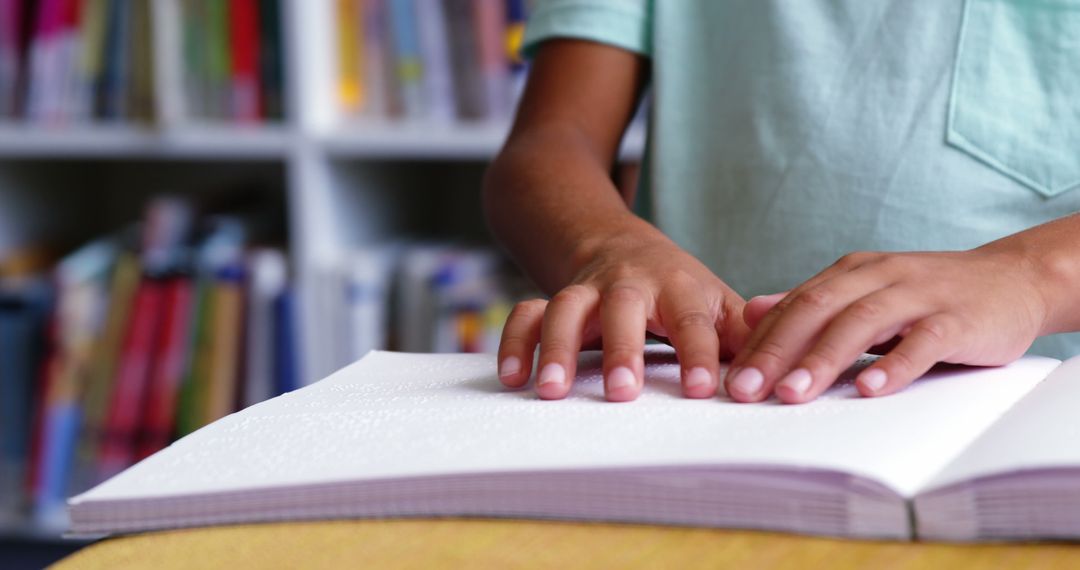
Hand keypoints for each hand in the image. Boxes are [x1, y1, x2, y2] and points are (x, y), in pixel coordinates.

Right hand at [497, 232, 750, 401]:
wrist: (618, 244)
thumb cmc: (676, 287)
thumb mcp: (715, 300)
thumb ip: (744, 333)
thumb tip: (781, 362)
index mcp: (677, 287)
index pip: (692, 320)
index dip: (699, 352)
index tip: (702, 389)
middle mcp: (628, 284)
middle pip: (622, 307)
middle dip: (620, 349)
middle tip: (621, 393)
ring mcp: (586, 290)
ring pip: (566, 307)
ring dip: (555, 346)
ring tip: (550, 390)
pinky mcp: (552, 298)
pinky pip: (527, 313)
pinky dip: (514, 340)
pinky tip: (512, 376)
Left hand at [724, 246, 1047, 403]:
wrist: (1014, 278)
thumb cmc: (930, 294)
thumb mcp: (864, 291)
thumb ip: (810, 302)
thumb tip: (750, 313)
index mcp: (851, 272)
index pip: (795, 306)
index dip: (760, 342)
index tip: (730, 378)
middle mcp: (879, 277)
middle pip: (818, 310)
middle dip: (777, 351)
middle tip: (746, 389)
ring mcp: (920, 295)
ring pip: (862, 322)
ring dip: (824, 359)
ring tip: (793, 393)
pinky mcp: (959, 318)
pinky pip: (923, 341)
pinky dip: (896, 364)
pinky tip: (871, 389)